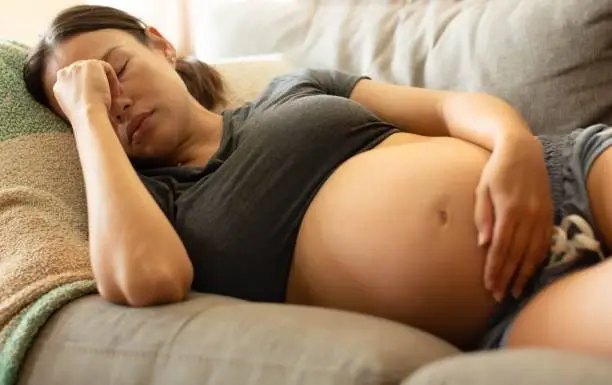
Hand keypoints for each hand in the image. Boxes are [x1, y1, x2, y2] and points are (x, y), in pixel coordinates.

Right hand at [52, 59, 121, 123]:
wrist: (87, 114)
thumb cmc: (85, 118)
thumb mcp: (76, 108)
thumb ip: (77, 98)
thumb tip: (91, 97)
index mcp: (58, 86)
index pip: (73, 80)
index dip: (87, 86)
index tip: (97, 95)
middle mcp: (64, 74)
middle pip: (83, 72)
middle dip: (95, 82)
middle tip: (107, 94)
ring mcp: (76, 67)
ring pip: (94, 70)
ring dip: (105, 81)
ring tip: (114, 95)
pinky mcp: (90, 65)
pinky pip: (106, 67)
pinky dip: (113, 79)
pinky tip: (116, 92)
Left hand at [474, 133, 552, 301]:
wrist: (523, 150)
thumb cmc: (496, 170)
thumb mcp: (482, 188)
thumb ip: (483, 215)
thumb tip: (483, 243)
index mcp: (509, 209)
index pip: (501, 247)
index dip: (495, 268)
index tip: (489, 285)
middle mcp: (529, 215)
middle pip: (517, 254)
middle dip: (507, 277)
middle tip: (498, 296)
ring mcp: (541, 215)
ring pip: (533, 252)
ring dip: (523, 274)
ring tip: (514, 291)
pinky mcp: (549, 215)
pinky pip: (544, 243)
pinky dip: (537, 261)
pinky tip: (529, 273)